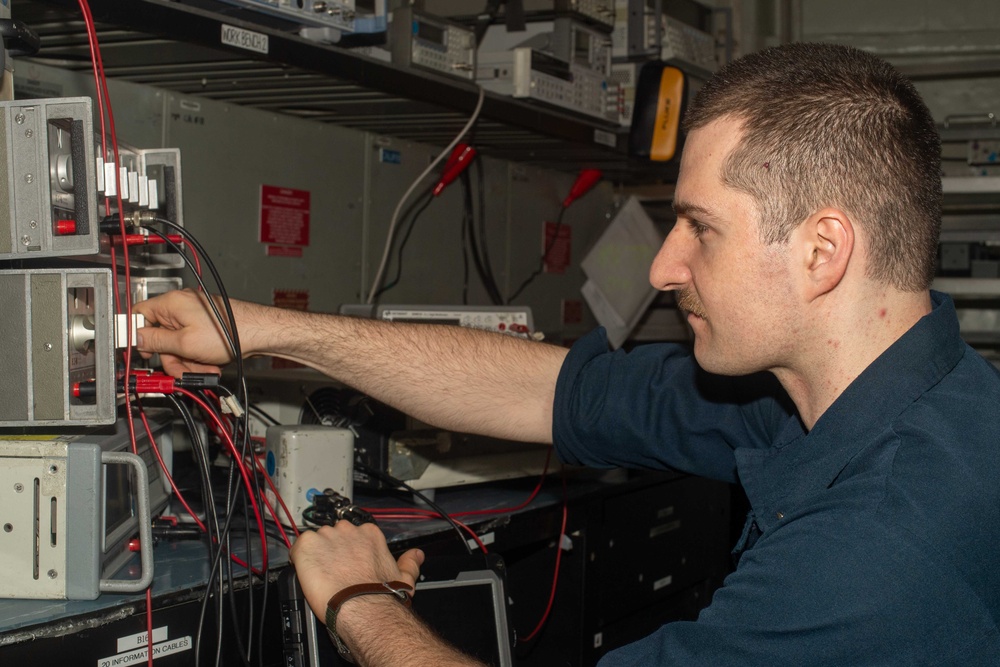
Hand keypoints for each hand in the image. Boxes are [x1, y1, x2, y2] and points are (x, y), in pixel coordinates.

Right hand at [133, 289, 237, 376]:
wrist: (257, 333)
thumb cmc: (227, 333)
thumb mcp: (184, 343)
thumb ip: (156, 341)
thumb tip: (137, 338)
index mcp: (171, 303)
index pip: (139, 314)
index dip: (136, 335)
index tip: (140, 351)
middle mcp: (181, 306)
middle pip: (161, 336)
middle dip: (172, 357)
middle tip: (181, 369)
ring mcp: (193, 315)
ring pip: (177, 344)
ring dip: (187, 361)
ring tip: (204, 368)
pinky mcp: (204, 325)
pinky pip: (191, 343)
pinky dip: (198, 356)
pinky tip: (210, 363)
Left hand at [290, 522, 423, 620]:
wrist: (363, 608)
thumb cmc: (382, 595)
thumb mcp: (405, 577)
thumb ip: (410, 562)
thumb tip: (417, 555)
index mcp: (370, 534)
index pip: (353, 534)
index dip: (347, 551)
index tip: (348, 564)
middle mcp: (348, 530)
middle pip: (333, 535)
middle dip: (331, 551)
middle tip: (333, 572)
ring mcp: (327, 536)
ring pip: (315, 542)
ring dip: (315, 556)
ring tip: (320, 577)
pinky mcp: (307, 546)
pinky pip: (297, 549)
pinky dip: (299, 561)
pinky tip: (307, 574)